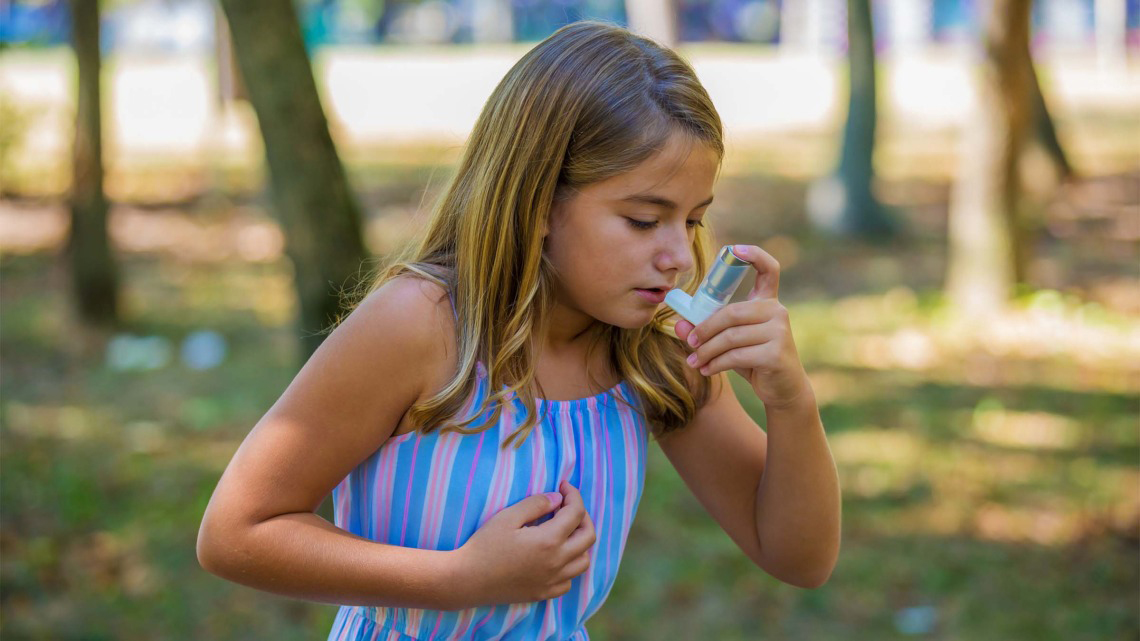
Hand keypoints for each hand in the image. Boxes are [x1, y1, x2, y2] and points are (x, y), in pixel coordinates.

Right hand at [452, 480, 595, 606]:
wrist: (467, 580)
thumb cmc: (484, 545)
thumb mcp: (508, 517)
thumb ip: (536, 504)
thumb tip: (557, 499)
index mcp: (549, 540)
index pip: (576, 512)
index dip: (573, 494)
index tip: (563, 486)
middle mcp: (557, 562)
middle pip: (588, 536)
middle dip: (583, 516)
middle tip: (567, 506)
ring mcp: (552, 581)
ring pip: (583, 561)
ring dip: (580, 543)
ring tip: (564, 532)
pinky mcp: (543, 593)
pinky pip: (569, 580)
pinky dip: (569, 566)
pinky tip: (554, 557)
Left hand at [674, 244, 810, 409]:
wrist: (784, 389)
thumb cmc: (755, 361)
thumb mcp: (730, 343)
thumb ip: (707, 331)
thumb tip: (679, 324)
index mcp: (767, 302)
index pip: (769, 270)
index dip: (754, 255)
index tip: (735, 249)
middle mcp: (777, 312)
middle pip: (732, 312)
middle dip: (705, 329)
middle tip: (690, 342)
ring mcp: (780, 332)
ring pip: (731, 337)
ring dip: (707, 351)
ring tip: (695, 361)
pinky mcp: (776, 353)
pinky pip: (736, 355)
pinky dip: (717, 364)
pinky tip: (707, 370)